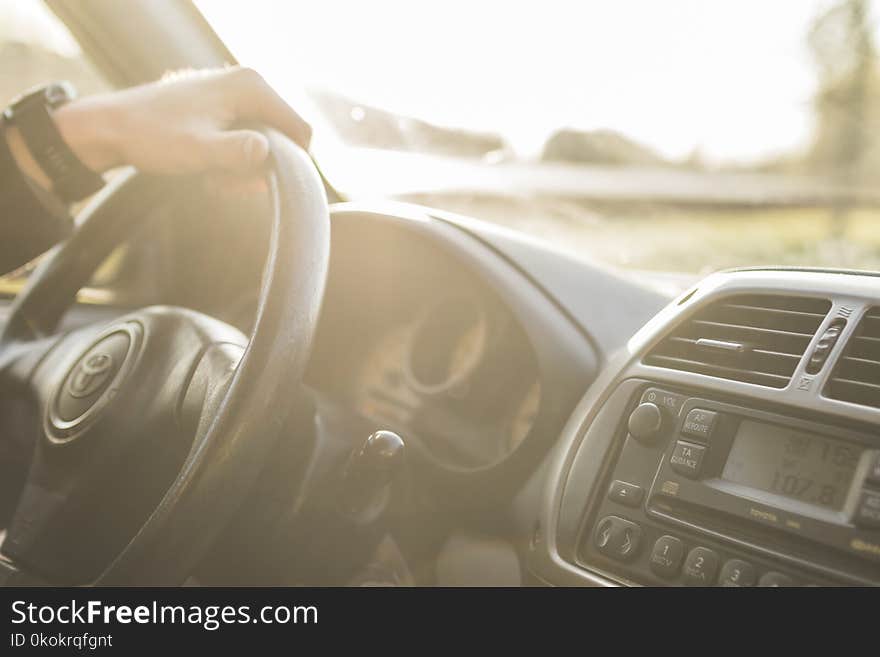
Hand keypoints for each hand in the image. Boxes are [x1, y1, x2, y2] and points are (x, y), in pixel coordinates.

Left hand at [52, 67, 310, 175]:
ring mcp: (236, 94)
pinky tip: (207, 170)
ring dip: (243, 170)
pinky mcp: (224, 107)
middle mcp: (249, 83)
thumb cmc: (153, 137)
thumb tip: (269, 152)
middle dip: (259, 169)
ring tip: (211, 179)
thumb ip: (236, 152)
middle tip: (225, 184)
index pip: (301, 130)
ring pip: (263, 145)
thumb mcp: (198, 151)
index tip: (257, 184)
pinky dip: (231, 161)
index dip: (290, 165)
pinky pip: (245, 141)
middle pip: (282, 139)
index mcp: (251, 87)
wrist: (112, 127)